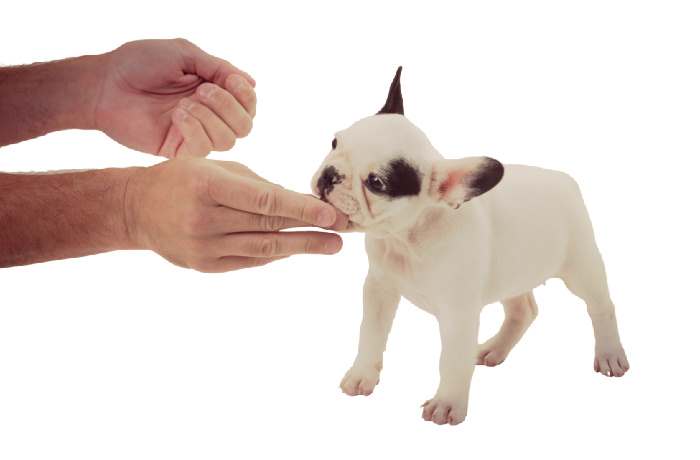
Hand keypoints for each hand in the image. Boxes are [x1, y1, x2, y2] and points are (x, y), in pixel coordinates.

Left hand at [94, 39, 255, 156]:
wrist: (104, 84)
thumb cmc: (139, 63)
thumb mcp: (185, 54)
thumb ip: (219, 68)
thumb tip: (253, 83)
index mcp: (213, 91)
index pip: (248, 104)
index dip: (246, 95)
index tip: (230, 81)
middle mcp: (209, 115)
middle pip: (245, 126)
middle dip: (230, 107)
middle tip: (203, 91)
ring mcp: (194, 134)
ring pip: (228, 141)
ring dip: (211, 118)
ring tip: (184, 104)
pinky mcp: (178, 150)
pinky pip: (204, 150)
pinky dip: (196, 130)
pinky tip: (178, 116)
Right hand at [125, 158, 347, 271]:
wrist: (137, 208)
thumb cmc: (182, 179)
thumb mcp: (216, 168)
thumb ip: (257, 186)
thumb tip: (301, 203)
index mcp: (207, 186)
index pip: (264, 201)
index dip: (302, 209)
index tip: (331, 214)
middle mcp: (204, 219)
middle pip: (268, 227)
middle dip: (310, 229)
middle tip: (342, 231)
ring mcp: (203, 247)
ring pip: (263, 249)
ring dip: (301, 248)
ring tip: (330, 246)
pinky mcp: (205, 266)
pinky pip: (249, 261)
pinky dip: (275, 255)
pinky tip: (296, 249)